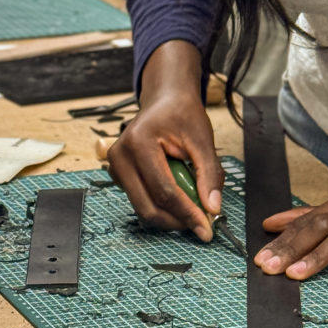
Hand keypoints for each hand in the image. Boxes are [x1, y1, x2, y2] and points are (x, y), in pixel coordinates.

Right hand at [106, 40, 224, 241]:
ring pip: (143, 207)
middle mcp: (120, 156)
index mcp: (139, 142)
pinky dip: (162, 206)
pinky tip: (180, 199)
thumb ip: (210, 173)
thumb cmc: (182, 113)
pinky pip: (140, 199)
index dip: (187, 213)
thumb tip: (212, 207)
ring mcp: (115, 166)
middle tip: (202, 225)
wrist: (166, 100)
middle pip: (148, 206)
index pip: (164, 191)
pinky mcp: (118, 174)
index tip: (206, 228)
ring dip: (170, 216)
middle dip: (177, 220)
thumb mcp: (202, 139)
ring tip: (194, 211)